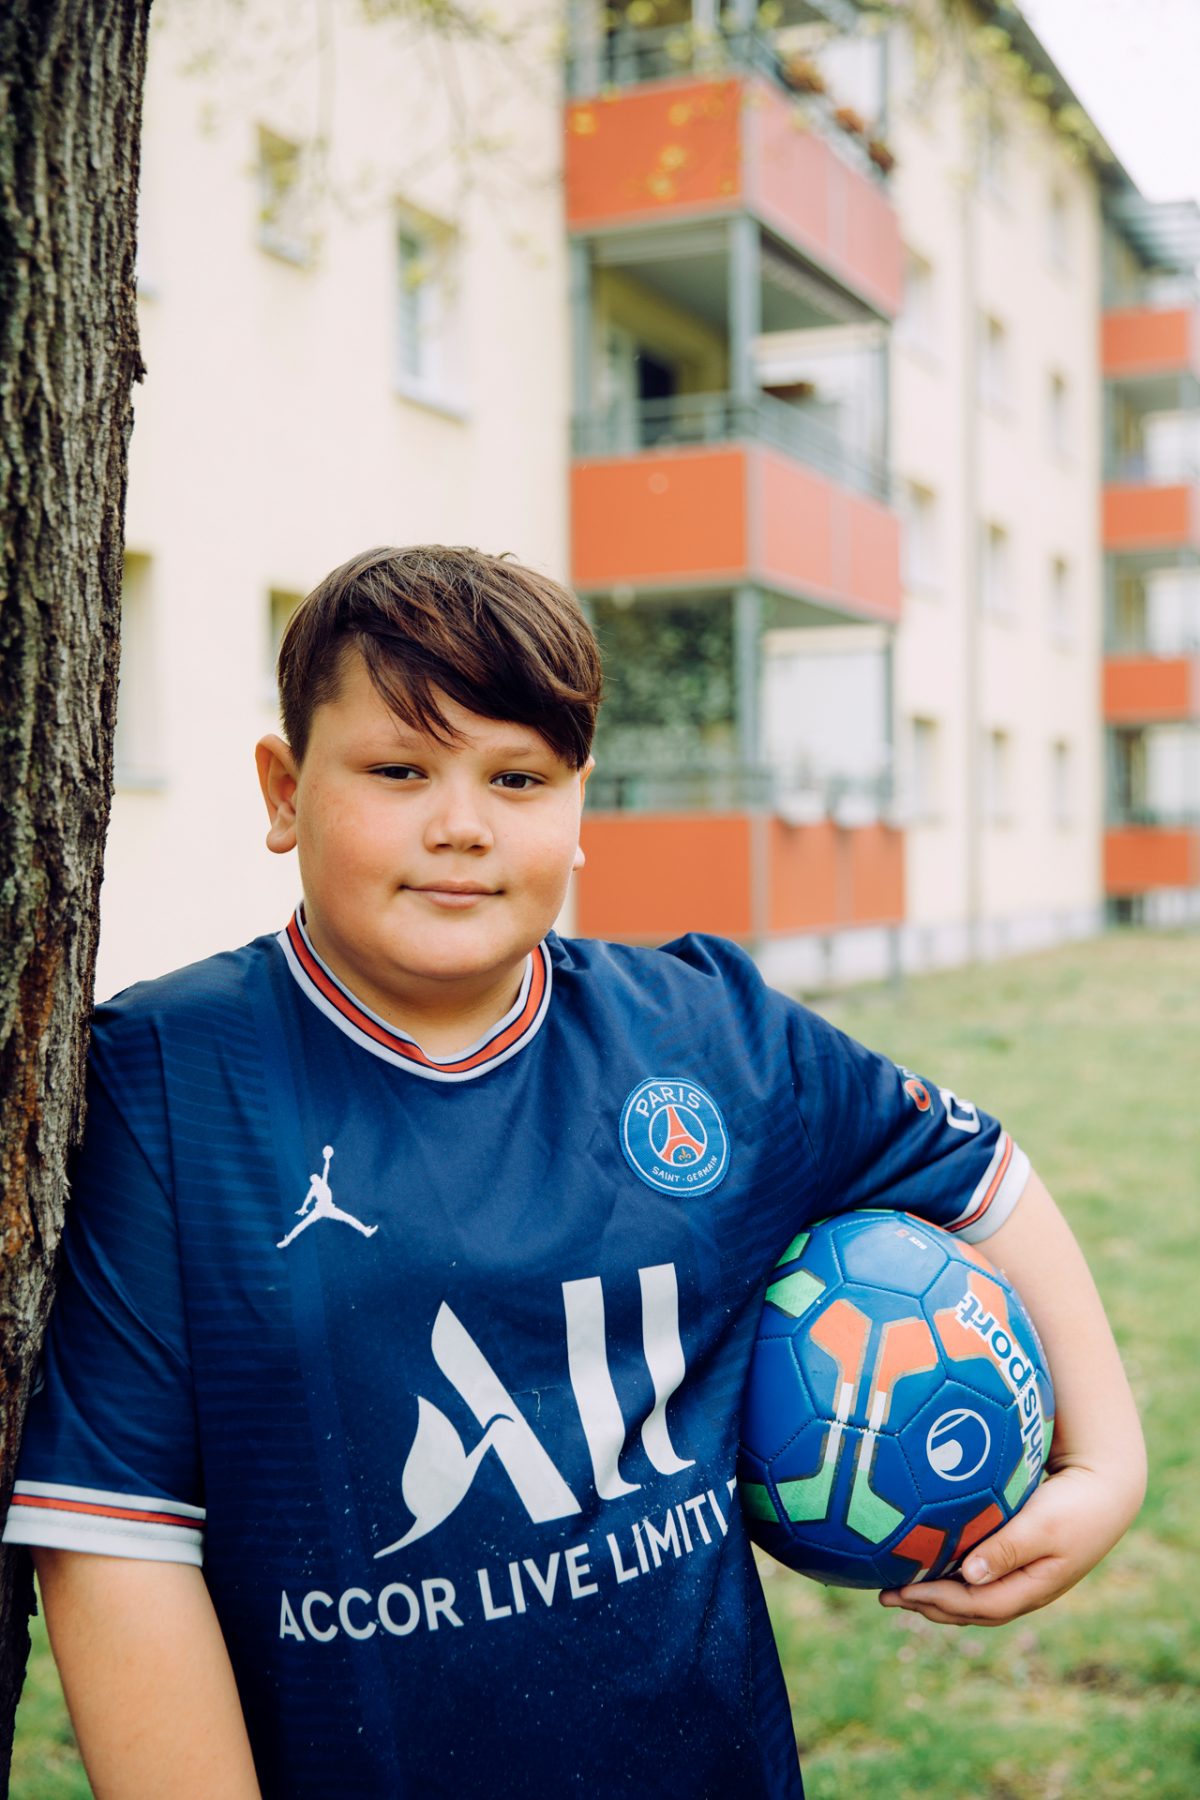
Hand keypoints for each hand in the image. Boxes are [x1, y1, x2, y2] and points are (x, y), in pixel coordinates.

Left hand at [877, 1461, 1141, 1627]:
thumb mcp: (1043, 1524)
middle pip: (969, 1609)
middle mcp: (1025, 1589)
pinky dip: (950, 1578)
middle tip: (885, 1596)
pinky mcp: (1019, 1559)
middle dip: (927, 1606)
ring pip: (972, 1597)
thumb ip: (1007, 1549)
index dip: (937, 1602)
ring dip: (936, 1596)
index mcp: (1032, 1588)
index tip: (901, 1591)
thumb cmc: (1076, 1504)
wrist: (1109, 1489)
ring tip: (899, 1588)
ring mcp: (1023, 1577)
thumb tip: (969, 1577)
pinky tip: (930, 1565)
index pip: (976, 1606)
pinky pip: (978, 1578)